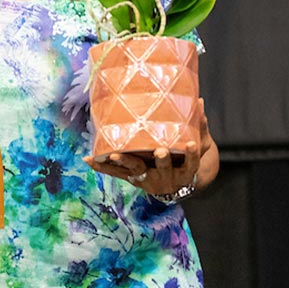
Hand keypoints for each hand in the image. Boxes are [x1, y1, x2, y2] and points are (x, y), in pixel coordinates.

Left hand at [84, 99, 210, 197]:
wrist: (174, 186)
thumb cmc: (184, 161)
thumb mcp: (195, 148)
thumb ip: (198, 128)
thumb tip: (200, 100)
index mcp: (184, 171)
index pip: (190, 163)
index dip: (191, 154)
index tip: (192, 144)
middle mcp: (166, 178)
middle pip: (163, 169)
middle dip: (161, 160)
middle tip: (160, 152)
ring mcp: (147, 180)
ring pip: (135, 171)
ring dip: (125, 163)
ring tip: (115, 154)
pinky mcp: (132, 179)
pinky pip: (116, 174)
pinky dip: (102, 167)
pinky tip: (88, 159)